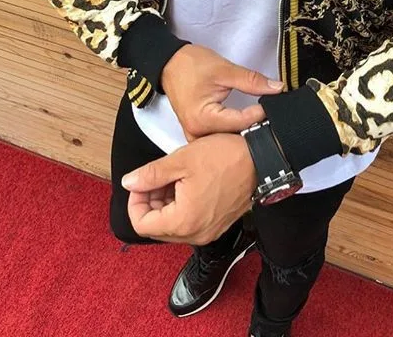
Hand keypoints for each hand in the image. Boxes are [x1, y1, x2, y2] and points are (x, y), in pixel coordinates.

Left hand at [122, 133, 256, 244]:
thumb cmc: (226, 157)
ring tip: (174, 177)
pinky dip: (182, 206)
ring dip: (166, 203)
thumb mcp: (181, 160)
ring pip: (173, 225)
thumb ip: (151, 175)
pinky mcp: (218, 224)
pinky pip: (190, 222)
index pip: (141, 224)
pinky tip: (188, 183)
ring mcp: (209, 231)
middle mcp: (196, 234)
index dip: (135, 202)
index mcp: (183, 221)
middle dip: (151, 201)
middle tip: (157, 176)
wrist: (262, 159)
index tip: (141, 182)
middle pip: (157, 227)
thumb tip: (130, 183)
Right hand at [161, 44, 283, 139]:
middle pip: (234, 136)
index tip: (273, 106)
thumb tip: (277, 88)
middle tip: (271, 117)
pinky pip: (218, 138)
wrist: (170, 63)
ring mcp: (195, 135)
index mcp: (203, 119)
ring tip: (259, 121)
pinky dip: (231, 131)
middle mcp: (197, 133)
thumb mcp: (225, 70)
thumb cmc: (191, 65)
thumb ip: (252, 81)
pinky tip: (243, 125)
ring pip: (226, 140)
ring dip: (243, 131)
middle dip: (253, 127)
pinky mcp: (196, 132)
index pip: (241, 123)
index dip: (261, 114)